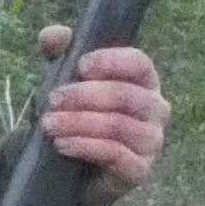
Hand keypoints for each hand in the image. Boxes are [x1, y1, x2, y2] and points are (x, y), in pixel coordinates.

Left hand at [34, 33, 166, 191]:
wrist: (75, 167)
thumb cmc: (77, 114)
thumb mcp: (63, 79)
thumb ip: (59, 52)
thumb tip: (54, 36)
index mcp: (144, 80)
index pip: (139, 63)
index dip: (111, 62)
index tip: (80, 66)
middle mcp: (156, 108)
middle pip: (126, 95)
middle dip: (84, 96)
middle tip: (52, 99)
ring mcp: (151, 141)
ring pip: (119, 125)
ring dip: (79, 122)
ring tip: (49, 124)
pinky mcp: (140, 170)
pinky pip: (116, 155)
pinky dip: (85, 146)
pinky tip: (62, 144)